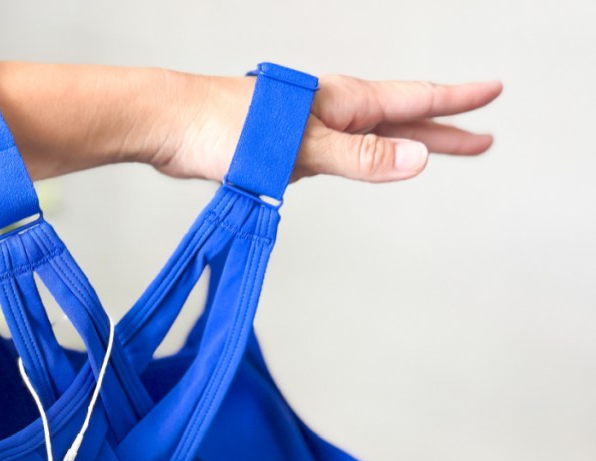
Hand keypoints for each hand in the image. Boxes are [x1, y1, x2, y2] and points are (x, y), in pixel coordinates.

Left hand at [151, 71, 501, 184]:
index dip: (456, 100)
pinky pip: (338, 154)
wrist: (169, 125)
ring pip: (370, 137)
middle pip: (400, 120)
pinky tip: (361, 165)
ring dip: (404, 144)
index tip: (493, 93)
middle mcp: (330, 111)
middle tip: (483, 139)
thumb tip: (418, 157)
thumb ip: (359, 155)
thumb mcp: (301, 147)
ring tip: (437, 149)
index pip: (414, 99)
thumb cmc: (223, 127)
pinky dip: (361, 159)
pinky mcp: (282, 147)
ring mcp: (307, 128)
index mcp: (342, 102)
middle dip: (444, 129)